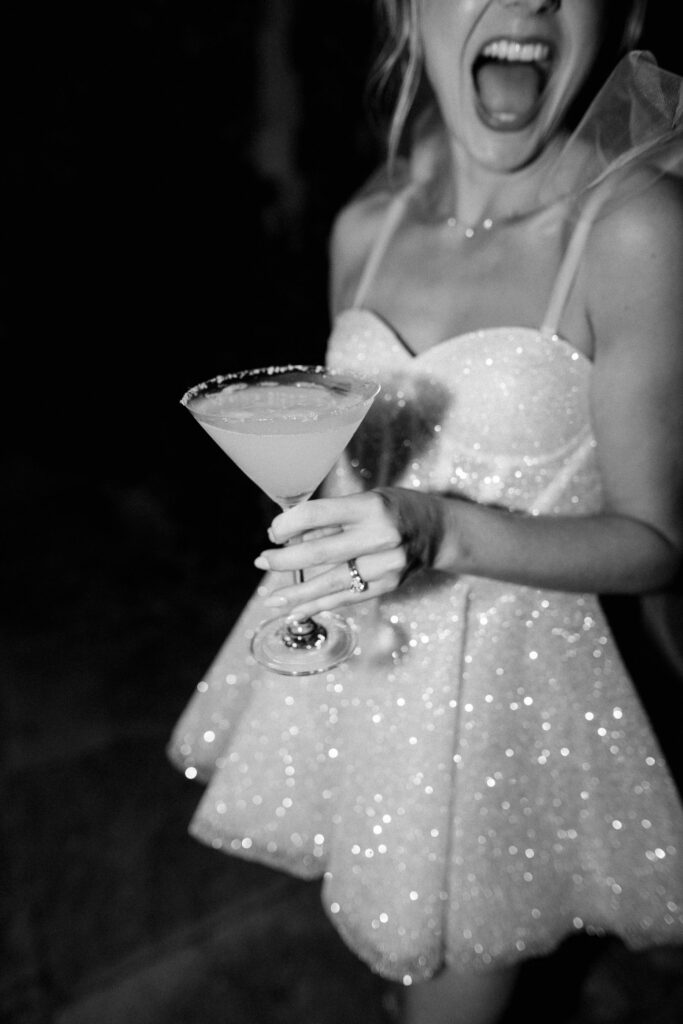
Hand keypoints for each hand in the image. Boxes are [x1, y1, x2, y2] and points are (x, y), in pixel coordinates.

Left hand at [254, 487, 445, 619]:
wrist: (438, 530)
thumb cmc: (394, 509)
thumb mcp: (365, 501)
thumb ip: (330, 520)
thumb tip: (285, 537)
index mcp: (371, 507)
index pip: (317, 514)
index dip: (288, 524)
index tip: (273, 532)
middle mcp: (381, 536)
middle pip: (321, 552)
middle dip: (285, 560)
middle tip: (261, 562)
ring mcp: (388, 565)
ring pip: (332, 582)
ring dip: (297, 593)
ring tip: (271, 600)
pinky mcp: (390, 585)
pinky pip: (347, 597)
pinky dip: (319, 605)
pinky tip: (297, 612)